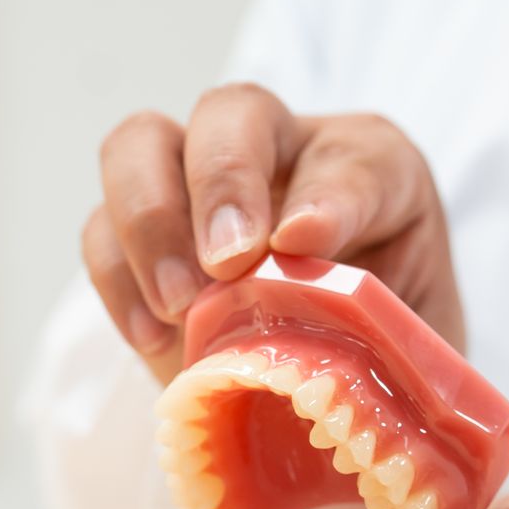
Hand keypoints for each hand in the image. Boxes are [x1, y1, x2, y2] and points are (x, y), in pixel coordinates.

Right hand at [82, 89, 462, 384]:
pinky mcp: (141, 242)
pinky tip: (152, 337)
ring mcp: (198, 190)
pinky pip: (99, 228)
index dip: (329, 194)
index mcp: (370, 171)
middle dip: (221, 180)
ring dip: (150, 220)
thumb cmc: (376, 360)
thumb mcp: (408, 349)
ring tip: (179, 305)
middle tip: (226, 264)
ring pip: (142, 145)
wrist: (326, 396)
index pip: (354, 159)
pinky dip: (115, 279)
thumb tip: (319, 340)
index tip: (302, 244)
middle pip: (234, 112)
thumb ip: (382, 334)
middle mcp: (281, 156)